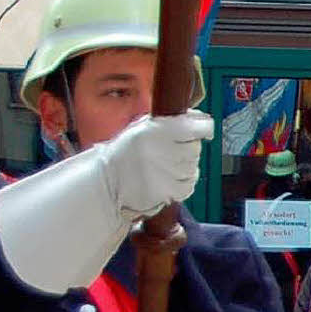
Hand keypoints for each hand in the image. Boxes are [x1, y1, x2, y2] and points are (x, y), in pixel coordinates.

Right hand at [96, 110, 213, 218]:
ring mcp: (165, 172)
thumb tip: (201, 119)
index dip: (204, 128)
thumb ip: (170, 122)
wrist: (105, 184)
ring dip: (184, 167)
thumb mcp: (141, 128)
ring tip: (163, 167)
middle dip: (187, 149)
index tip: (205, 131)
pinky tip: (167, 180)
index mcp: (155, 130)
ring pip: (193, 167)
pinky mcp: (167, 192)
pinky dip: (183, 183)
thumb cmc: (124, 154)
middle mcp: (161, 149)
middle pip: (195, 148)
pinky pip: (189, 185)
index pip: (197, 126)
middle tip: (170, 152)